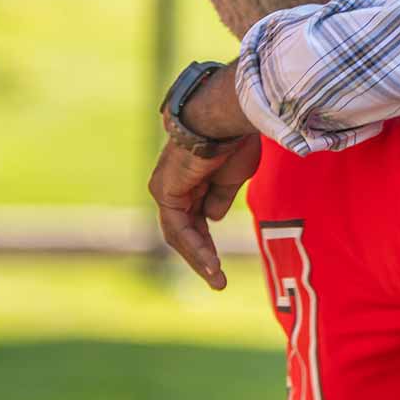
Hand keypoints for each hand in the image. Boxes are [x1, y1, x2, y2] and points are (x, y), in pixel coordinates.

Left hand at [150, 130, 261, 290]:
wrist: (224, 117)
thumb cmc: (234, 139)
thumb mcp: (231, 177)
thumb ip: (219, 198)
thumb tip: (212, 218)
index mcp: (190, 181)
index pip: (194, 220)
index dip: (206, 244)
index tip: (220, 267)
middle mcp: (173, 187)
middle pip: (184, 231)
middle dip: (201, 256)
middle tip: (218, 281)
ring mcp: (165, 190)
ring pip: (180, 234)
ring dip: (199, 258)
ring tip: (217, 279)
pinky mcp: (165, 192)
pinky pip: (179, 228)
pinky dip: (195, 247)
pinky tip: (211, 263)